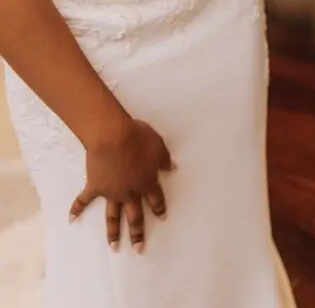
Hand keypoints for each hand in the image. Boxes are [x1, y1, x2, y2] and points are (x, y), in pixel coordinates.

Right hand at [70, 117, 173, 251]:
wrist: (112, 136)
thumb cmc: (138, 138)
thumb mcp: (158, 145)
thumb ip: (165, 159)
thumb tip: (172, 167)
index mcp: (147, 182)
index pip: (156, 199)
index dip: (160, 208)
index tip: (162, 218)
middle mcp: (129, 192)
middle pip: (135, 217)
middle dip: (138, 233)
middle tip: (139, 249)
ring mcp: (111, 192)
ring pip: (113, 217)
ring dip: (113, 233)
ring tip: (114, 247)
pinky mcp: (95, 186)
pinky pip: (84, 201)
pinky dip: (77, 210)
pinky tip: (71, 219)